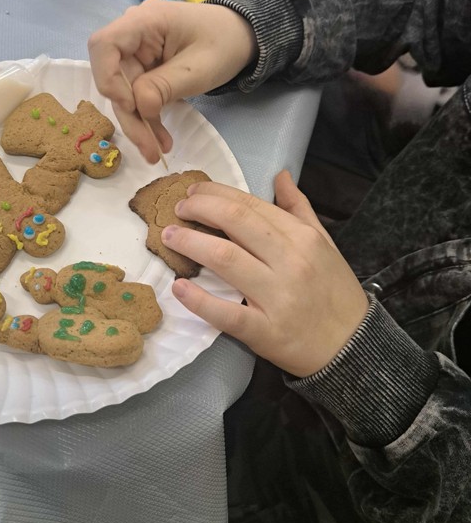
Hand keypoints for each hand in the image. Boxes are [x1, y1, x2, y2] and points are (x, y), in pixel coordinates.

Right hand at [88, 0, 256, 162]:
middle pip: (113, 77)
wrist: (240, 38)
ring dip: (138, 123)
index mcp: (145, 22)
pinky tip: (158, 139)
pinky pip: (136, 96)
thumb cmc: (224, 43)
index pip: (104, 45)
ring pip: (123, 93)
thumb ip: (164, 86)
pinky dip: (146, 118)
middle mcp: (133, 35)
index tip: (130, 105)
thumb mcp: (199, 69)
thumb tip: (138, 107)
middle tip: (148, 148)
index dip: (108, 78)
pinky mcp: (144, 69)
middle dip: (129, 115)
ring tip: (156, 151)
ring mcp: (137, 53)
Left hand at [161, 171, 368, 376]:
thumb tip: (281, 175)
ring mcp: (277, 296)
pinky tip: (179, 287)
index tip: (194, 191)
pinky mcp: (265, 331)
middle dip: (199, 209)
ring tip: (169, 237)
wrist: (353, 347)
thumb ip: (299, 208)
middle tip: (178, 209)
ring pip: (225, 259)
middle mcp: (290, 261)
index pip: (251, 205)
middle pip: (235, 223)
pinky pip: (226, 313)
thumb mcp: (324, 243)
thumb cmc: (335, 292)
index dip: (217, 194)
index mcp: (302, 237)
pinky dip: (199, 300)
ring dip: (190, 243)